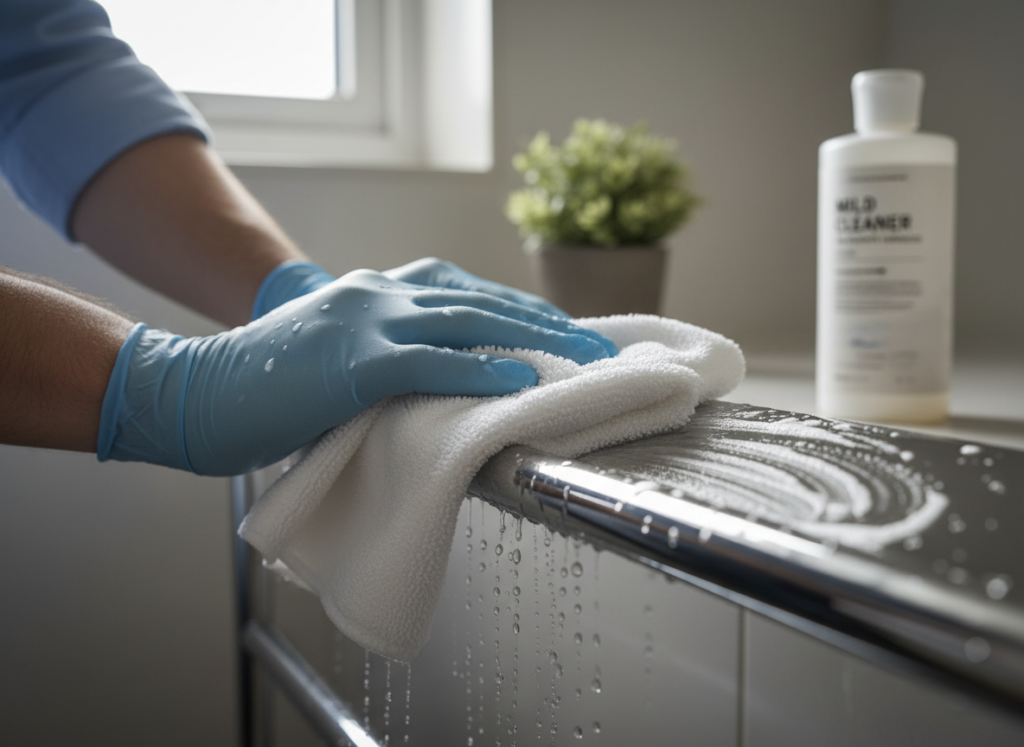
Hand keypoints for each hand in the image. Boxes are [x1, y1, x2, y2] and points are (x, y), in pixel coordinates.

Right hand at [99, 269, 616, 474]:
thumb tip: (444, 391)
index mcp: (376, 292)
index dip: (520, 309)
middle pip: (480, 301)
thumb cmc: (267, 388)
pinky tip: (519, 377)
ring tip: (582, 359)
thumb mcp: (339, 362)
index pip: (465, 292)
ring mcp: (364, 321)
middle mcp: (378, 293)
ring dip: (531, 339)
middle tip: (597, 346)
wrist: (197, 392)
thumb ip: (390, 361)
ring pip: (466, 321)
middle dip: (544, 322)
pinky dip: (478, 367)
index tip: (564, 331)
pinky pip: (429, 361)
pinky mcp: (351, 360)